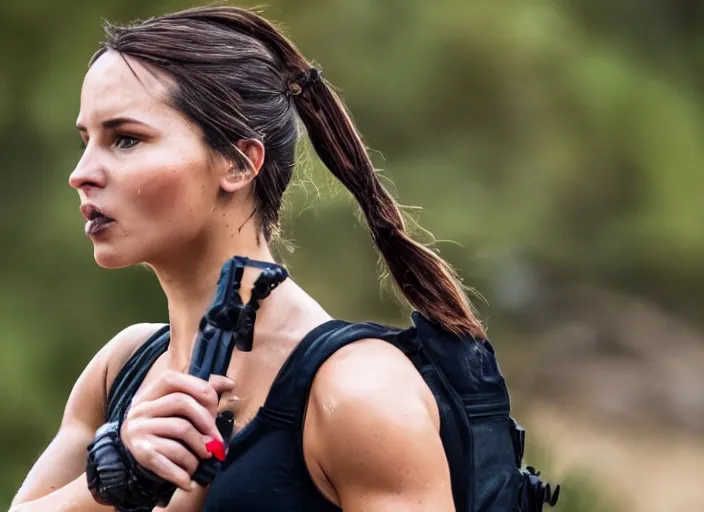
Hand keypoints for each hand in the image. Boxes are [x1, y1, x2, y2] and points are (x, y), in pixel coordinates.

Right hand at [121, 371, 233, 489]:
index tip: (216, 407)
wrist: (130, 458)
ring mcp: (138, 430)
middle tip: (217, 442)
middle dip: (207, 422)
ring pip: (181, 429)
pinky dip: (182, 473)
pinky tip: (189, 482)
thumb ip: (201, 393)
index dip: (198, 389)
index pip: (173, 379)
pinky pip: (168, 459)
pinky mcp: (140, 452)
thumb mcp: (176, 407)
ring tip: (204, 459)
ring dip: (199, 449)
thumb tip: (230, 383)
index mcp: (150, 393)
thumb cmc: (164, 427)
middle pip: (181, 402)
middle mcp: (141, 409)